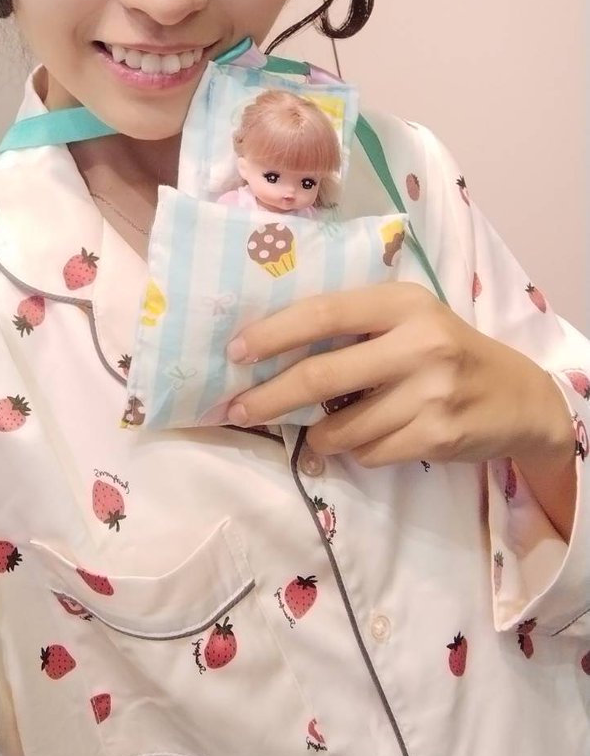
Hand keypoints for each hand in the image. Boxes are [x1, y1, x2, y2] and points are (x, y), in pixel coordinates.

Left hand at [224, 283, 572, 470]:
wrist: (520, 397)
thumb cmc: (446, 351)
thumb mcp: (409, 319)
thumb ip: (355, 325)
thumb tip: (271, 347)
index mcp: (403, 303)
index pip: (324, 312)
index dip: (273, 333)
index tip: (235, 352)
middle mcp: (419, 342)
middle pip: (321, 375)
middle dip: (270, 397)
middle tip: (237, 410)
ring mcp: (430, 392)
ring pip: (342, 426)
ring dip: (320, 435)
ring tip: (323, 429)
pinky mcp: (437, 435)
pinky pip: (370, 453)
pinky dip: (356, 451)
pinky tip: (367, 440)